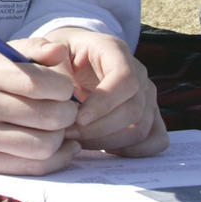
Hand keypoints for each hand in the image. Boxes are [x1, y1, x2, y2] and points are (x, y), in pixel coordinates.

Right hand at [0, 39, 81, 174]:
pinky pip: (36, 166)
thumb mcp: (9, 56)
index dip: (64, 87)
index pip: (38, 83)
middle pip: (48, 116)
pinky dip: (58, 157)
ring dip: (61, 136)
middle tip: (66, 109)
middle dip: (68, 113)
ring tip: (57, 126)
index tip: (64, 88)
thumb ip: (37, 49)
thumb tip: (60, 51)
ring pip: (45, 145)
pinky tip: (62, 145)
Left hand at [44, 27, 167, 156]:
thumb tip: (61, 81)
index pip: (125, 79)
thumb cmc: (56, 56)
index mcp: (114, 50)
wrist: (69, 58)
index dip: (104, 104)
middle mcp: (138, 72)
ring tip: (78, 141)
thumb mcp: (46, 51)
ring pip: (141, 128)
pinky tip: (104, 149)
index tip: (78, 119)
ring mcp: (146, 95)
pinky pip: (155, 139)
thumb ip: (49, 62)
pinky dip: (133, 151)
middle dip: (99, 129)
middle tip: (69, 134)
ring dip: (108, 142)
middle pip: (134, 109)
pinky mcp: (149, 115)